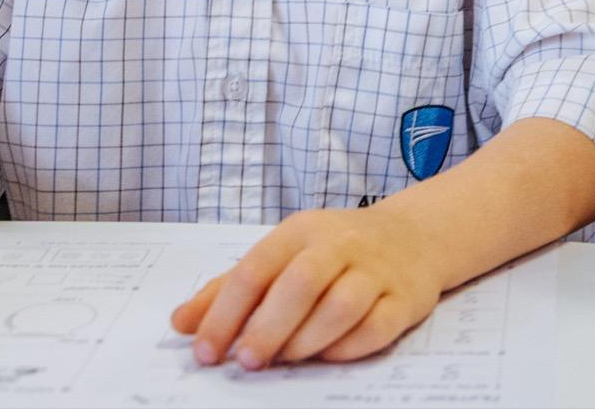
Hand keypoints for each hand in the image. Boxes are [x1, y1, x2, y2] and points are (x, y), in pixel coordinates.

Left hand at [173, 207, 446, 370]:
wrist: (414, 236)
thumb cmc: (334, 251)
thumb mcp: (281, 255)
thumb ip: (229, 288)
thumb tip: (180, 323)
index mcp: (300, 231)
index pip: (255, 269)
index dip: (224, 313)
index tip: (206, 352)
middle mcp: (340, 244)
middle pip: (300, 284)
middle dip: (268, 329)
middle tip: (248, 362)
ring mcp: (376, 270)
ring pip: (342, 305)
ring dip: (308, 339)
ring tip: (288, 358)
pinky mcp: (405, 298)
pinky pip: (378, 326)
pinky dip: (349, 346)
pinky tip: (329, 355)